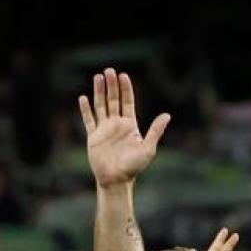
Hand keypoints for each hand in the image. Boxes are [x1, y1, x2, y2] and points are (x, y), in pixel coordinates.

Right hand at [78, 68, 170, 187]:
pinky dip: (85, 109)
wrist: (117, 180)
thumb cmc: (134, 167)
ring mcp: (104, 130)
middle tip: (109, 71)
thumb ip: (155, 131)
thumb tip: (167, 115)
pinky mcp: (93, 137)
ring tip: (98, 77)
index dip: (125, 89)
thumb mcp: (148, 148)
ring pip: (100, 106)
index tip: (123, 76)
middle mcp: (117, 124)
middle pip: (113, 100)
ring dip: (99, 92)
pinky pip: (88, 120)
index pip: (127, 102)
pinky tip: (83, 97)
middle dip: (111, 85)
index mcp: (130, 125)